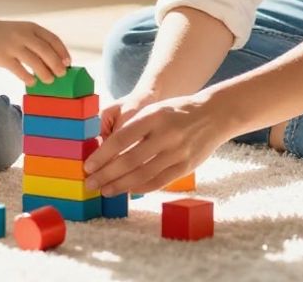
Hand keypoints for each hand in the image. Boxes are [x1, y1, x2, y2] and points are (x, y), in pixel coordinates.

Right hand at [0, 17, 71, 84]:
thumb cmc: (7, 35)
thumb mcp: (23, 31)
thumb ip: (38, 42)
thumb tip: (57, 62)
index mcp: (32, 27)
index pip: (53, 39)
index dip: (62, 52)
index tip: (68, 63)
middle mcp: (23, 34)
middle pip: (46, 52)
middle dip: (56, 65)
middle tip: (61, 75)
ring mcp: (13, 46)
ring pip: (35, 62)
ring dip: (45, 74)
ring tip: (48, 80)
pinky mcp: (3, 58)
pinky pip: (20, 71)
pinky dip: (29, 78)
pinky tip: (32, 82)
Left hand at [83, 92, 231, 196]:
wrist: (214, 114)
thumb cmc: (176, 112)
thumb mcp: (154, 111)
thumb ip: (132, 127)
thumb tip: (104, 150)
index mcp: (154, 116)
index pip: (121, 139)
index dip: (102, 155)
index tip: (88, 166)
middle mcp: (166, 135)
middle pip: (130, 160)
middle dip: (106, 174)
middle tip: (90, 183)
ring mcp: (178, 152)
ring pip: (143, 174)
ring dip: (120, 185)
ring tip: (105, 190)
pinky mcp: (186, 166)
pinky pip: (159, 181)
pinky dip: (141, 188)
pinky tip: (128, 190)